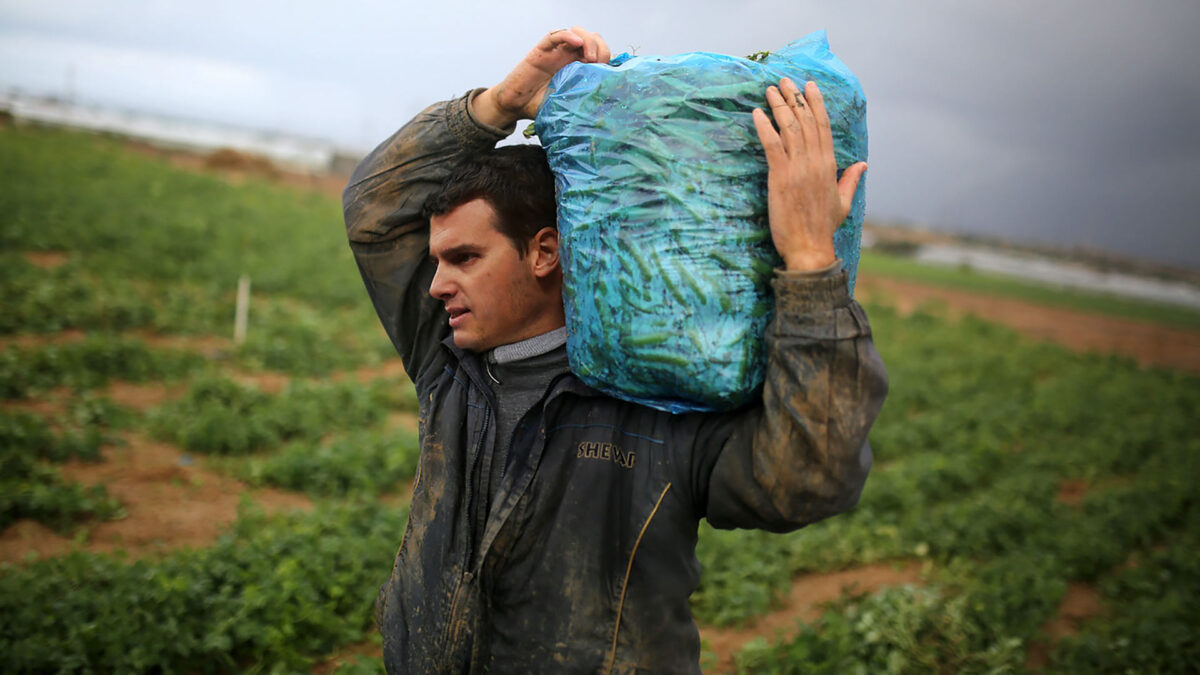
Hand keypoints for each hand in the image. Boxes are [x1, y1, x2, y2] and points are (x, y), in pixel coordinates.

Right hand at [473, 26, 610, 127]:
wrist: (516, 105)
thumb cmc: (540, 106)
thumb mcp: (567, 105)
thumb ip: (582, 101)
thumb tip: (605, 109)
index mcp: (578, 69)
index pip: (599, 53)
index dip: (607, 57)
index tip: (608, 71)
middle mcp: (569, 57)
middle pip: (592, 39)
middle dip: (601, 47)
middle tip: (599, 63)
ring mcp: (556, 52)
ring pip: (577, 33)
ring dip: (588, 40)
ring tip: (590, 57)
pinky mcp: (541, 50)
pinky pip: (556, 36)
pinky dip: (568, 35)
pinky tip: (577, 41)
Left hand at [752, 78, 866, 271]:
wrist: (809, 247)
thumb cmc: (823, 227)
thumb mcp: (843, 202)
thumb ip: (850, 179)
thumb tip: (863, 165)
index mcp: (829, 165)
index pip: (823, 126)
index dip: (815, 103)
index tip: (809, 85)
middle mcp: (814, 161)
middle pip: (805, 121)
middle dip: (795, 98)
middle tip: (785, 81)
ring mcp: (798, 168)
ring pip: (789, 128)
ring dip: (779, 106)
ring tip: (770, 90)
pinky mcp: (780, 177)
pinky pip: (771, 145)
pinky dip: (764, 127)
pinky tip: (757, 113)